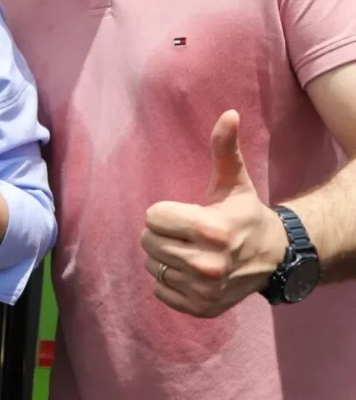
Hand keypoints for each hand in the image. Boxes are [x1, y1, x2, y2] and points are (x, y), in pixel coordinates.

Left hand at [141, 110, 288, 317]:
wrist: (273, 257)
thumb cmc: (244, 213)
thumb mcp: (233, 181)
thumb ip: (224, 148)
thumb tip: (229, 114)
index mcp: (211, 229)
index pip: (152, 218)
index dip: (164, 213)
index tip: (185, 213)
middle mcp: (208, 263)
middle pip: (148, 242)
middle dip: (162, 234)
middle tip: (185, 233)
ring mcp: (204, 289)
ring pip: (153, 266)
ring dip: (165, 257)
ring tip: (189, 250)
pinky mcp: (202, 308)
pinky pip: (160, 291)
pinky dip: (170, 281)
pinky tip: (190, 272)